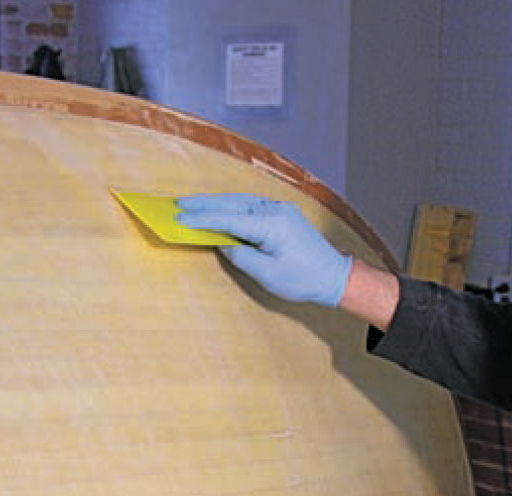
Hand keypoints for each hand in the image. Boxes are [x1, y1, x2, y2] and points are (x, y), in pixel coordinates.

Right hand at [175, 194, 351, 306]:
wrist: (334, 276)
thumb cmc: (303, 279)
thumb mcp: (267, 275)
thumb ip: (241, 256)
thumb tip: (222, 242)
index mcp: (272, 225)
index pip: (229, 218)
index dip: (203, 219)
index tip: (179, 218)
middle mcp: (276, 210)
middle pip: (233, 203)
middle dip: (204, 204)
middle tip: (177, 205)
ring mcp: (281, 209)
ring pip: (241, 201)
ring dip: (216, 202)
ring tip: (191, 205)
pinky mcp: (283, 214)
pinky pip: (252, 205)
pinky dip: (232, 206)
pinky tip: (219, 208)